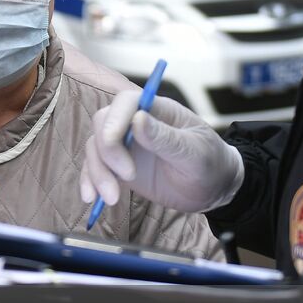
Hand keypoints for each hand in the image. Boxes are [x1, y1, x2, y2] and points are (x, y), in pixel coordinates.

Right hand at [80, 91, 243, 212]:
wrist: (213, 189)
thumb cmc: (210, 164)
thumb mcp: (195, 153)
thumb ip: (166, 138)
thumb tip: (138, 119)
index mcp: (157, 110)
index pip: (126, 103)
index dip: (114, 121)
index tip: (114, 148)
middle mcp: (136, 123)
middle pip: (103, 124)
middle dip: (106, 152)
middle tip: (126, 178)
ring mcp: (125, 144)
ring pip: (94, 148)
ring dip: (96, 172)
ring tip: (112, 199)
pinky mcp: (118, 165)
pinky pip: (95, 168)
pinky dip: (89, 182)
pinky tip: (91, 199)